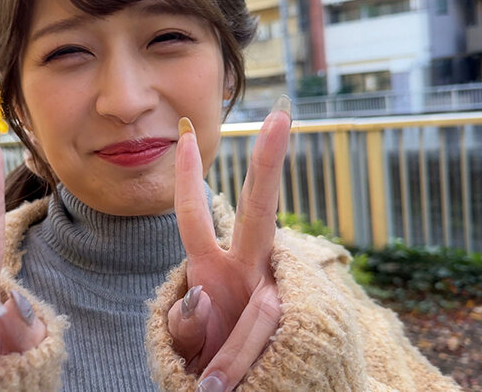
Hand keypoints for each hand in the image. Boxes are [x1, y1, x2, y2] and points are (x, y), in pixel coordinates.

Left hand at [168, 103, 290, 390]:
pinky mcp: (299, 326)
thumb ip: (185, 322)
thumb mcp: (187, 342)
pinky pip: (265, 343)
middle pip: (259, 212)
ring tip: (214, 390)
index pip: (195, 219)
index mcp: (216, 269)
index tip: (182, 136)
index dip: (186, 180)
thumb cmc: (212, 365)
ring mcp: (275, 295)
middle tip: (280, 117)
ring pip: (261, 312)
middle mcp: (250, 271)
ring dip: (230, 359)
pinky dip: (242, 367)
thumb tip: (201, 296)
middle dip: (268, 165)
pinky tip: (233, 382)